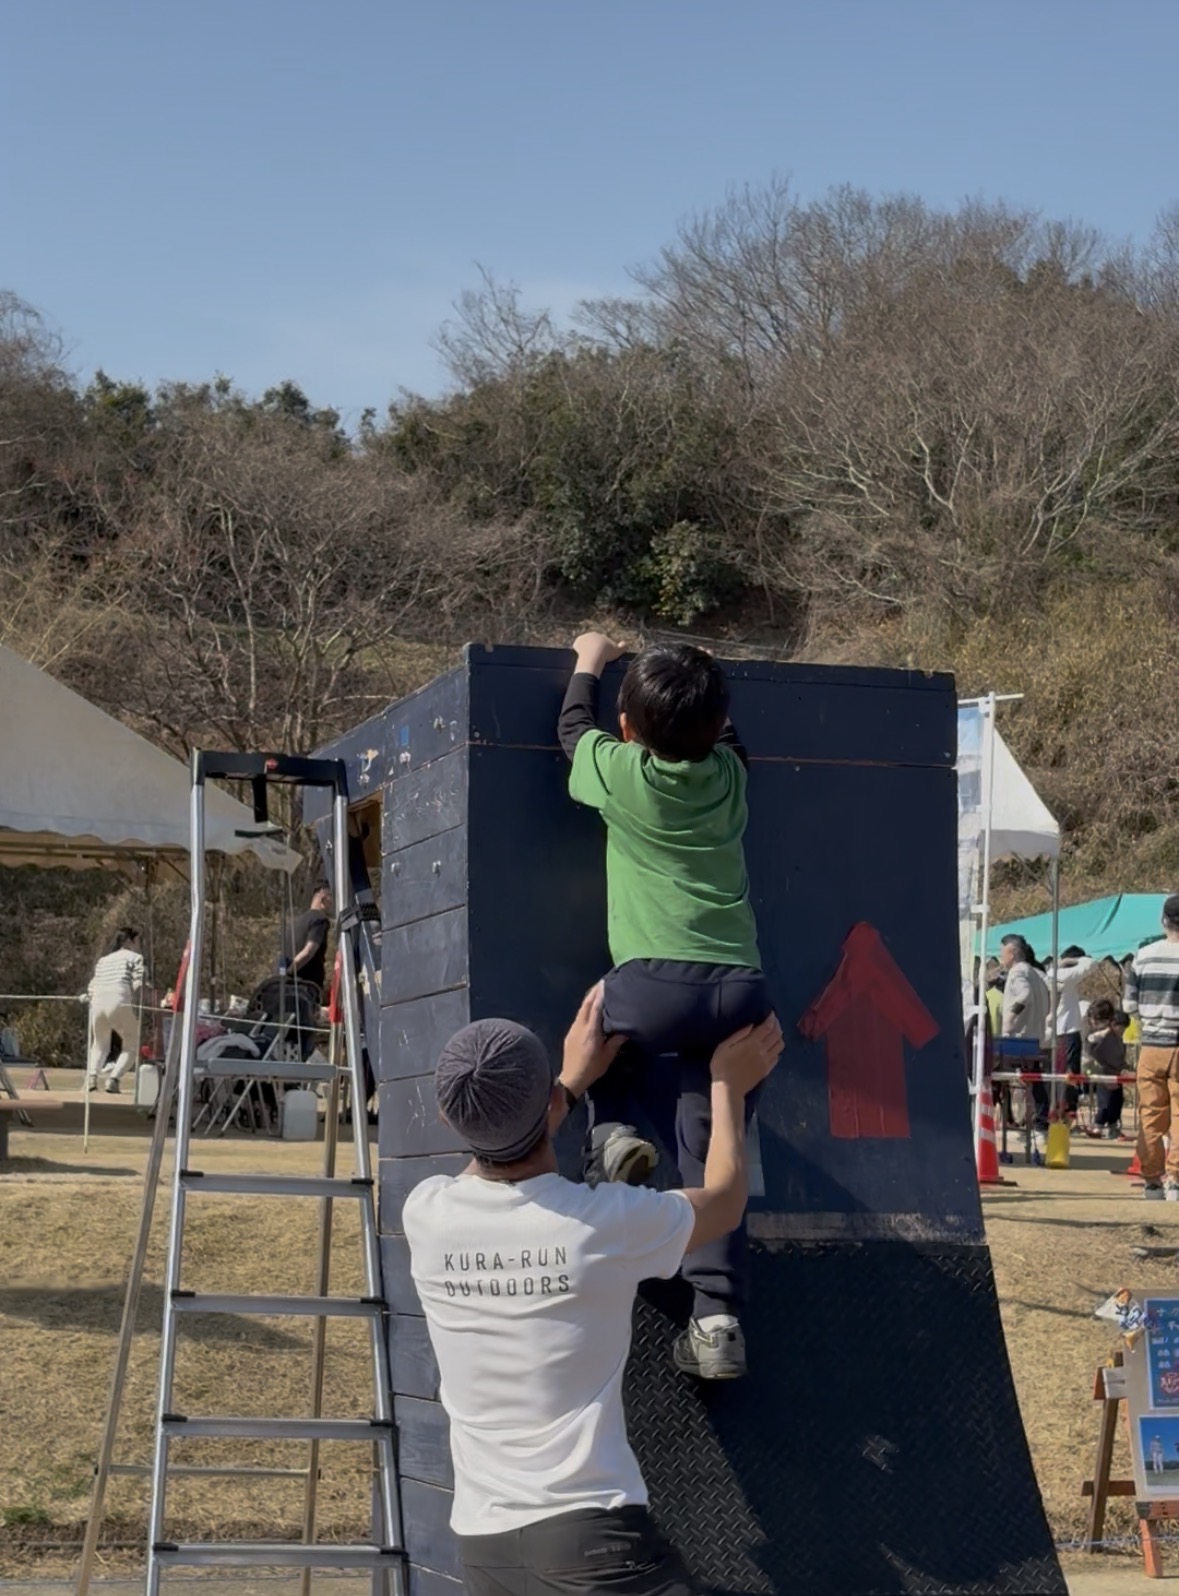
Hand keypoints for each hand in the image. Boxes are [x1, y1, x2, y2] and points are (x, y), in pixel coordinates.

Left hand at [560, 981, 624, 1098]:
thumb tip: (625, 1029)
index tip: (607, 983)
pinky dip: (586, 1007)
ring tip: (599, 990)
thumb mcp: (607, 1056)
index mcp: (591, 1031)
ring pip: (581, 1008)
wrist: (572, 1078)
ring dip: (590, 998)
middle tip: (604, 981)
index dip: (601, 994)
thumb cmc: (592, 1068)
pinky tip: (591, 1007)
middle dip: (594, 991)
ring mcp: (574, 1028)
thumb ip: (616, 1041)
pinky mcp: (570, 1032)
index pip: (595, 1007)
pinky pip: (579, 1015)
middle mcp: (580, 1026)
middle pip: (586, 1003)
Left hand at [572, 632, 626, 675]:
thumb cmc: (606, 654)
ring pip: (586, 642)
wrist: (593, 656)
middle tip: (596, 654)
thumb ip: (623, 646)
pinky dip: (579, 648)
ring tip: (588, 655)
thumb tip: (626, 643)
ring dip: (587, 647)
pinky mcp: (577, 642)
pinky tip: (580, 654)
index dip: (604, 646)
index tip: (603, 653)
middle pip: (594, 640)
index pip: (603, 640)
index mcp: (602, 636)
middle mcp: (593, 634)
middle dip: (595, 645)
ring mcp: (584, 637)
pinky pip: (578, 645)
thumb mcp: (618, 651)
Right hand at [710, 1013, 782, 1096]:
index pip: (767, 1027)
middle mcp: (763, 1050)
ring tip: (775, 1032)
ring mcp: (767, 1061)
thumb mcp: (724, 1046)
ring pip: (780, 1045)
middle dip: (777, 1025)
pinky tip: (773, 1048)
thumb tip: (751, 1025)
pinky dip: (778, 1049)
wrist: (728, 1089)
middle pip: (776, 1034)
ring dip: (779, 1036)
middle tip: (774, 1020)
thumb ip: (739, 1034)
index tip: (771, 1013)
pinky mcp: (767, 1070)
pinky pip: (778, 1057)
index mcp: (752, 1042)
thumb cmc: (722, 1065)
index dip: (771, 1018)